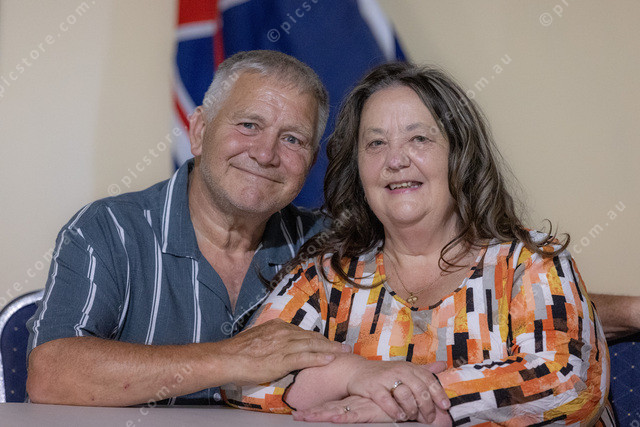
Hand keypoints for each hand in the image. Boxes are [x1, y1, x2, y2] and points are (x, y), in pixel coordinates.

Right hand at [223, 319, 349, 384]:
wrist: (226, 358)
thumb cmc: (237, 352)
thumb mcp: (257, 338)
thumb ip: (271, 341)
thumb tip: (277, 347)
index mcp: (278, 327)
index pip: (303, 333)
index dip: (318, 339)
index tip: (328, 342)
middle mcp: (283, 333)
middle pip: (312, 337)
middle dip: (330, 342)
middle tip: (344, 346)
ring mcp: (284, 345)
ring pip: (312, 346)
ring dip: (331, 349)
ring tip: (344, 352)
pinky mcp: (282, 359)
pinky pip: (305, 358)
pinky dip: (319, 358)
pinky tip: (330, 359)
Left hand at [293, 395, 452, 424]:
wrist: (414, 403)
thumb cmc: (397, 405)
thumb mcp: (381, 409)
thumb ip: (374, 408)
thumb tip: (360, 411)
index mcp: (356, 403)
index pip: (334, 407)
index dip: (318, 409)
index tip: (301, 414)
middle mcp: (356, 405)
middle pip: (330, 409)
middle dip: (313, 414)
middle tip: (296, 416)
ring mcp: (361, 408)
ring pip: (335, 412)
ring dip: (319, 415)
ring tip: (302, 417)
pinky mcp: (369, 412)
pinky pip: (352, 416)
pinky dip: (341, 417)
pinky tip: (331, 419)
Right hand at [346, 360, 449, 422]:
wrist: (357, 371)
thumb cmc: (384, 373)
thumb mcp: (405, 368)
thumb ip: (424, 369)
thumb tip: (443, 365)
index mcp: (409, 367)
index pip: (428, 379)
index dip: (438, 393)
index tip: (445, 406)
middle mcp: (399, 370)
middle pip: (419, 388)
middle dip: (427, 406)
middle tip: (429, 418)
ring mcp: (386, 378)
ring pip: (405, 394)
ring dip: (411, 409)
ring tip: (412, 416)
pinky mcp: (373, 387)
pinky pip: (386, 400)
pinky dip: (394, 410)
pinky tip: (399, 416)